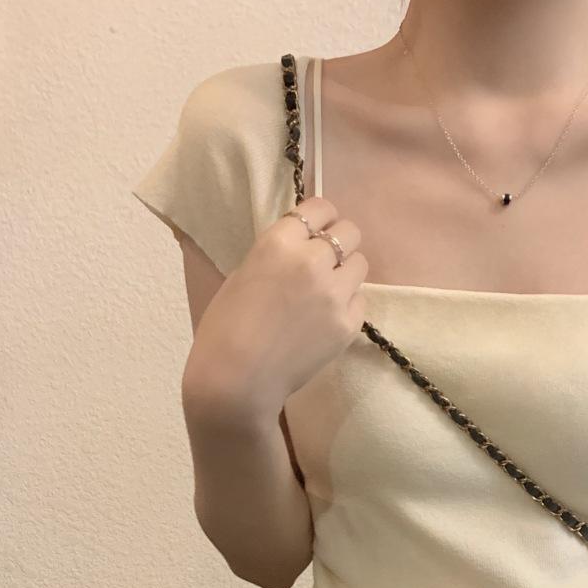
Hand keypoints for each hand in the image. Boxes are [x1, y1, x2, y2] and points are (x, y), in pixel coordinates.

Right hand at [182, 195, 368, 426]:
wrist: (237, 378)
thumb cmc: (226, 326)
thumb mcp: (245, 272)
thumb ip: (279, 254)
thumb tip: (303, 247)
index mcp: (279, 242)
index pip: (320, 208)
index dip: (321, 218)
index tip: (318, 229)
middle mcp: (313, 261)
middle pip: (350, 232)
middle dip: (340, 242)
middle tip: (326, 260)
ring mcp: (335, 295)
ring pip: (360, 264)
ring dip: (346, 272)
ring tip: (326, 291)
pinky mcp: (348, 324)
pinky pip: (360, 301)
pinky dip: (348, 305)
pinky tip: (326, 319)